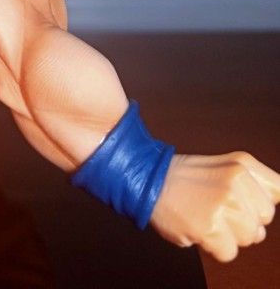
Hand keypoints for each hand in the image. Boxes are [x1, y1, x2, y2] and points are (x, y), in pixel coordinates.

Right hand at [150, 152, 279, 260]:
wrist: (149, 179)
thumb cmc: (186, 178)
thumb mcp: (226, 167)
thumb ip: (254, 185)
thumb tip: (269, 214)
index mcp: (243, 164)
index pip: (279, 191)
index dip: (262, 204)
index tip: (249, 207)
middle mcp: (237, 180)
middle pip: (264, 219)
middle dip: (245, 220)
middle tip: (218, 208)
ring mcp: (224, 202)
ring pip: (249, 238)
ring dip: (229, 235)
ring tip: (207, 216)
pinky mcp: (211, 225)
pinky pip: (229, 253)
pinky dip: (214, 247)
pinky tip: (199, 226)